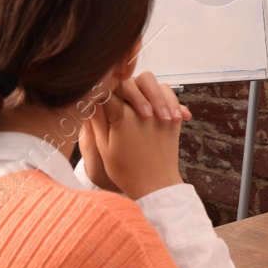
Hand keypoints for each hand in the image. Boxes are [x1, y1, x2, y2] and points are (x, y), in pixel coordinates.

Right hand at [81, 71, 189, 199]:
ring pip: (152, 83)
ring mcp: (161, 113)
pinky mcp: (173, 118)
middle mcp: (142, 111)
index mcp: (121, 118)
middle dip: (125, 86)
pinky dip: (163, 96)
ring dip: (145, 90)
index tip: (102, 95)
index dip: (103, 90)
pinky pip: (169, 94)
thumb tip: (93, 97)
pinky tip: (156, 108)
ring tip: (141, 107)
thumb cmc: (126, 170)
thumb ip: (98, 120)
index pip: (109, 89)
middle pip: (131, 81)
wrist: (156, 186)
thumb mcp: (104, 147)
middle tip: (123, 102)